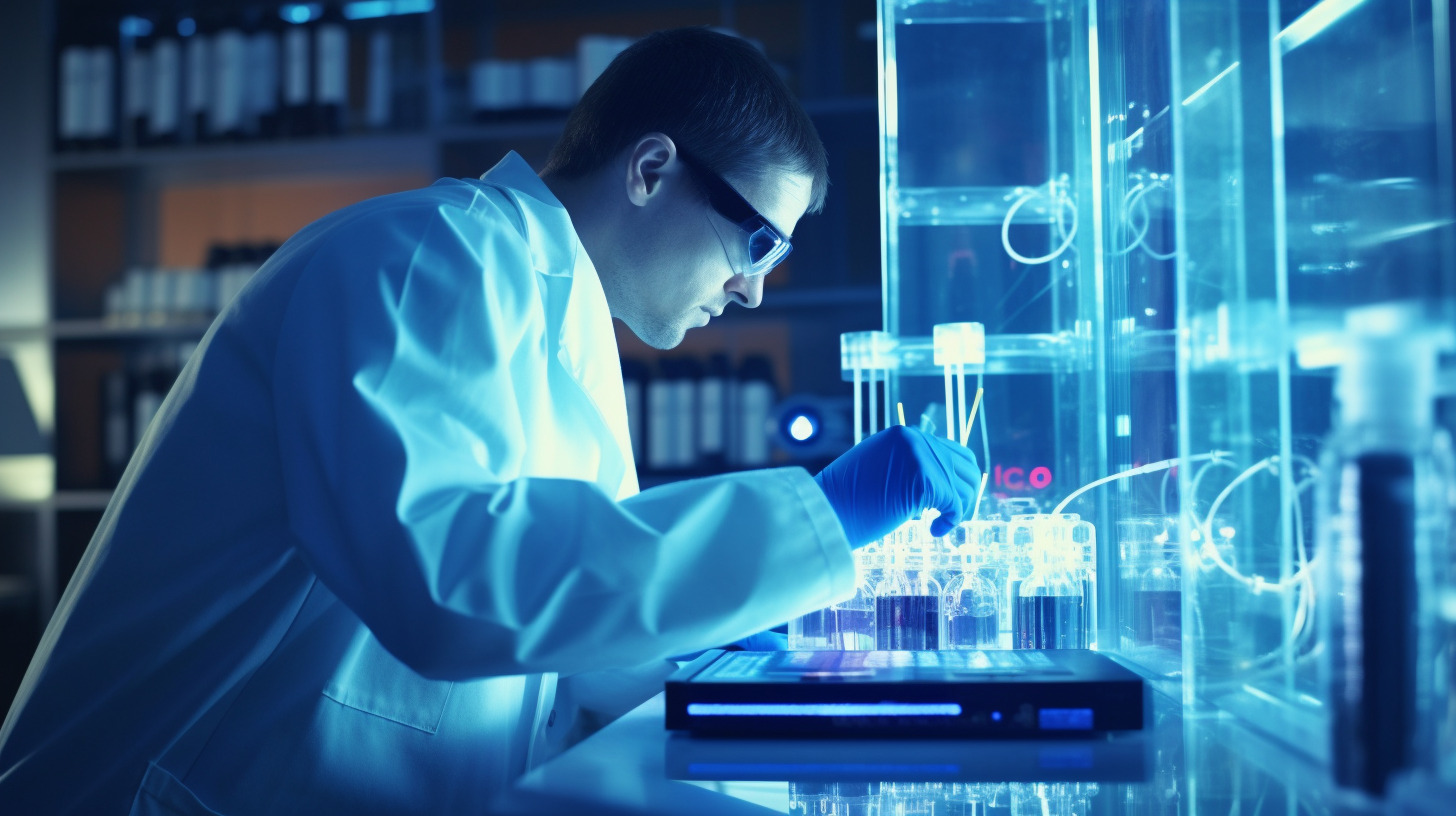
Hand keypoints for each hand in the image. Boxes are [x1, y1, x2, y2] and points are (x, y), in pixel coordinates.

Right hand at [813, 425, 981, 547]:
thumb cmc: (845, 500)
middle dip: (964, 494)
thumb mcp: (878, 470)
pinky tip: (934, 531)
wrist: (826, 510)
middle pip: (966, 467)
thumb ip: (906, 467)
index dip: (958, 478)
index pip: (953, 451)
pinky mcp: (924, 480)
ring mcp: (921, 458)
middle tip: (949, 516)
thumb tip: (940, 482)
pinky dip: (950, 522)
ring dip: (958, 510)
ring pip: (964, 486)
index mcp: (904, 434)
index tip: (951, 501)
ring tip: (939, 524)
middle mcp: (916, 439)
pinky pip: (955, 505)